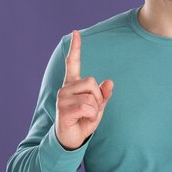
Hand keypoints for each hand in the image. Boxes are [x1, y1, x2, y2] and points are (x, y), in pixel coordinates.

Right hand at [55, 30, 113, 149]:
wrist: (72, 139)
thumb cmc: (84, 120)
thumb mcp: (98, 106)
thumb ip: (104, 94)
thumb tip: (109, 81)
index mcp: (73, 84)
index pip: (73, 63)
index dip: (75, 48)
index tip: (76, 32)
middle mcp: (65, 88)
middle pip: (91, 82)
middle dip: (98, 96)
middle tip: (92, 109)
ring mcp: (62, 98)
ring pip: (91, 95)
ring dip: (95, 108)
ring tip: (86, 115)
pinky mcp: (63, 109)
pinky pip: (88, 106)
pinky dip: (92, 115)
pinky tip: (84, 120)